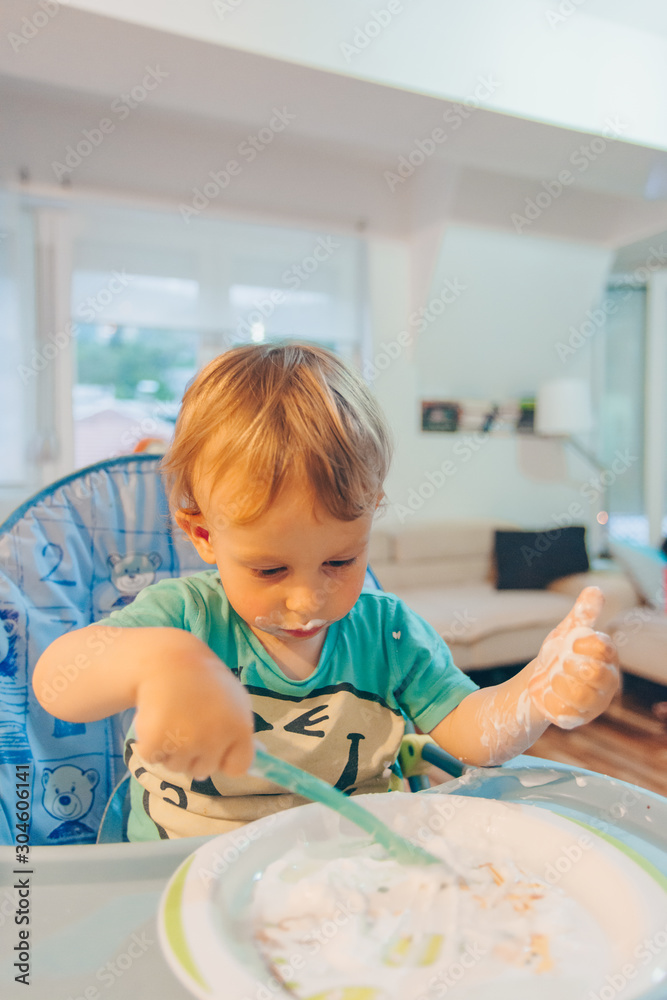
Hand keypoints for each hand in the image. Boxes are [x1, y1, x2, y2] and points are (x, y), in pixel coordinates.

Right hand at [133, 643, 254, 777]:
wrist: (167, 659)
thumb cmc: (204, 680)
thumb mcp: (234, 699)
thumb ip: (239, 731)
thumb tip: (246, 764)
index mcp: (239, 728)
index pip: (238, 768)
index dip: (225, 759)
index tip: (216, 747)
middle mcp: (214, 738)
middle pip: (204, 771)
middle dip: (195, 755)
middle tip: (188, 724)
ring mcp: (184, 742)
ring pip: (177, 767)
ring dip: (172, 750)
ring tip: (173, 719)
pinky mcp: (155, 742)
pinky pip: (153, 758)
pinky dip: (151, 745)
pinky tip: (156, 720)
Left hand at [528, 586, 618, 728]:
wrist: (541, 679)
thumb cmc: (560, 652)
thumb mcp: (568, 631)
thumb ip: (583, 613)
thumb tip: (595, 589)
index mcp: (608, 657)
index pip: (604, 648)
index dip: (585, 643)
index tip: (570, 642)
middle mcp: (607, 682)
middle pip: (596, 674)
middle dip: (572, 665)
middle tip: (559, 663)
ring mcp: (595, 704)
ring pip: (582, 697)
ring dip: (560, 684)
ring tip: (551, 678)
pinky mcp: (579, 719)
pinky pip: (566, 713)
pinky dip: (551, 702)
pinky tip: (546, 694)